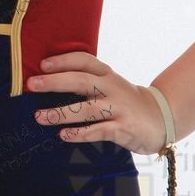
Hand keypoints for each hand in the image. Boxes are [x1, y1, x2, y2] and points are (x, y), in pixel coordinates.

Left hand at [27, 51, 168, 155]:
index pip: (84, 61)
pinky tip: (63, 135)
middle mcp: (112, 88)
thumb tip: (51, 80)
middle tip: (32, 84)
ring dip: (60, 113)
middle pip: (81, 81)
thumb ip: (87, 82)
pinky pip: (98, 130)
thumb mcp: (110, 85)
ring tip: (39, 117)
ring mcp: (118, 108)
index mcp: (107, 75)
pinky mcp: (122, 128)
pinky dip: (79, 133)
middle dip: (55, 82)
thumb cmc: (127, 101)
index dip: (63, 60)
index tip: (43, 64)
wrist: (162, 118)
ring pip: (86, 108)